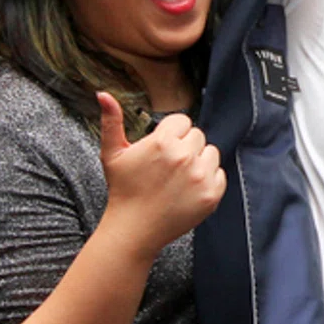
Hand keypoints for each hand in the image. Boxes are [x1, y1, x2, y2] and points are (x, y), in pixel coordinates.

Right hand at [96, 91, 224, 252]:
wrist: (134, 229)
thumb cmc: (123, 190)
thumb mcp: (112, 154)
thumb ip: (111, 121)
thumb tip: (103, 94)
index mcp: (162, 142)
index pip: (183, 121)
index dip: (172, 133)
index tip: (162, 149)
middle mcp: (184, 157)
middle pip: (197, 136)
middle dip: (185, 146)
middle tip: (168, 166)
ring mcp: (200, 177)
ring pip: (211, 152)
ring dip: (199, 161)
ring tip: (179, 177)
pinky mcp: (211, 195)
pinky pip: (220, 174)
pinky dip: (209, 180)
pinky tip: (188, 189)